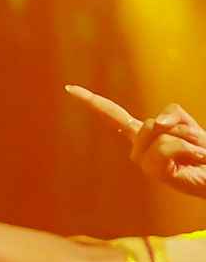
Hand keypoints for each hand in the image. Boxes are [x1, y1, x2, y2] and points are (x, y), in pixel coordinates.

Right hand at [67, 85, 205, 198]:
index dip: (92, 101)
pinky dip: (188, 148)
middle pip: (149, 123)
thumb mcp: (188, 125)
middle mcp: (138, 150)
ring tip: (198, 153)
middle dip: (178, 128)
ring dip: (188, 139)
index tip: (69, 88)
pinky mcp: (155, 172)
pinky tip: (196, 158)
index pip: (113, 115)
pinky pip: (166, 147)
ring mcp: (144, 163)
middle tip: (196, 145)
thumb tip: (158, 122)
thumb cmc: (204, 152)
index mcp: (142, 137)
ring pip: (159, 134)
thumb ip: (173, 116)